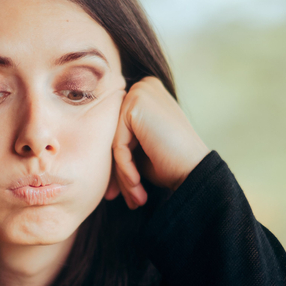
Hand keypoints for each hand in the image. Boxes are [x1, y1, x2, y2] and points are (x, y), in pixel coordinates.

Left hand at [105, 76, 209, 208]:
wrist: (197, 171)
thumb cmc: (173, 164)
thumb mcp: (141, 149)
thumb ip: (120, 140)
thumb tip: (87, 149)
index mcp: (145, 93)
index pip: (119, 131)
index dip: (119, 163)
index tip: (118, 192)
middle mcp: (142, 86)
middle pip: (114, 135)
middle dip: (118, 171)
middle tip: (120, 198)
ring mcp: (139, 92)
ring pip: (114, 142)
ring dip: (123, 175)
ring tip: (134, 199)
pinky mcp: (135, 104)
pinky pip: (118, 145)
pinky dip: (126, 169)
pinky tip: (138, 186)